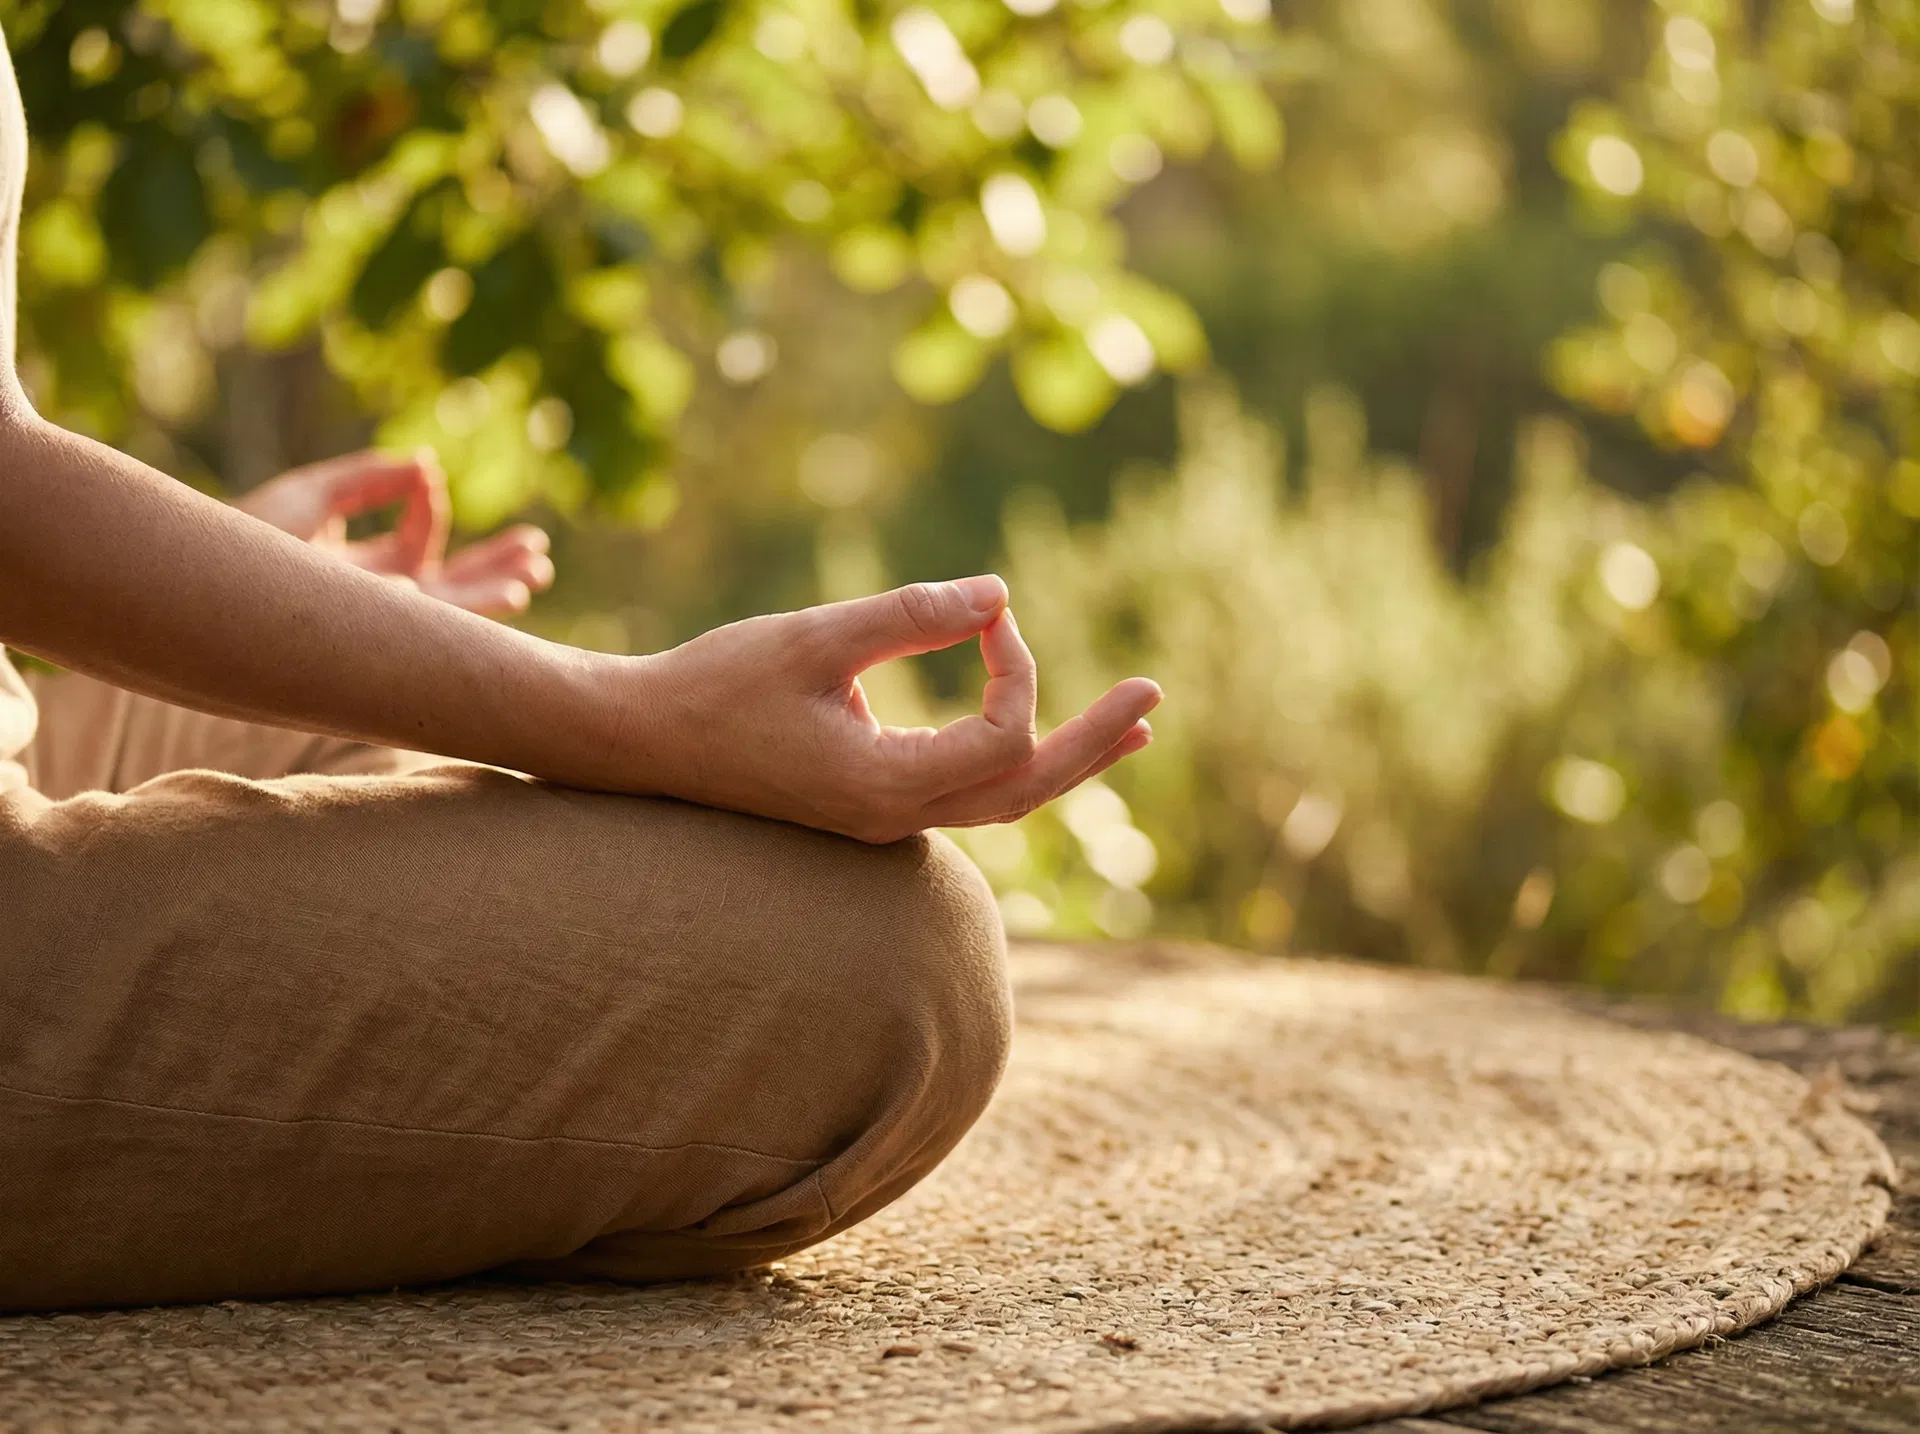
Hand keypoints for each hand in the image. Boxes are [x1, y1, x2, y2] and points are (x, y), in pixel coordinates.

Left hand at [234, 450, 553, 615]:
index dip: (430, 508)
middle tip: (539, 555)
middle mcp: (377, 606)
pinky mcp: (378, 636)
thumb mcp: (311, 496)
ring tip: (533, 578)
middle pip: (451, 590)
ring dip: (494, 593)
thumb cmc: (243, 536)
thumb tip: (425, 463)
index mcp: (364, 573)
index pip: (417, 544)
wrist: (202, 579)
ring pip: (452, 614)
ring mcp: (378, 626)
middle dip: (495, 569)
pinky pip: (434, 626)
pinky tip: (507, 593)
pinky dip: (468, 609)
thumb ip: (369, 479)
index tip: (429, 475)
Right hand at [631, 574, 1158, 841]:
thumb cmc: (716, 684)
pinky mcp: (871, 805)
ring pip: (1001, 800)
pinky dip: (1014, 762)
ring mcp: (885, 820)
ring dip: (1065, 760)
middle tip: (1154, 700)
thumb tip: (1000, 593)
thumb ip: (911, 615)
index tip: (984, 611)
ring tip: (1130, 731)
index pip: (1003, 735)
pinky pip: (966, 793)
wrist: (640, 742)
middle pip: (1026, 791)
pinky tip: (1040, 736)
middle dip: (1094, 743)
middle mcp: (897, 818)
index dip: (1014, 664)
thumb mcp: (815, 637)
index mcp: (886, 786)